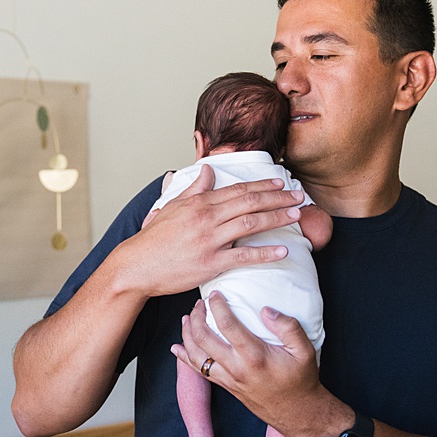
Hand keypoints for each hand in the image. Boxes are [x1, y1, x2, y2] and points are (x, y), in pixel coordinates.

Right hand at [114, 165, 306, 298]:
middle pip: (250, 202)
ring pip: (251, 224)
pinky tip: (283, 250)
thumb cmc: (153, 239)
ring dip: (277, 218)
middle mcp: (207, 218)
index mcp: (199, 203)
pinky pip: (244, 256)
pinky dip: (265, 252)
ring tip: (297, 215)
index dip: (262, 184)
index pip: (238, 189)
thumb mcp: (171, 206)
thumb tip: (208, 170)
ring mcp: (209, 240)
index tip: (281, 181)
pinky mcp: (211, 263)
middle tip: (299, 196)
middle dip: (278, 197)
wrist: (137, 266)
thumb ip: (194, 188)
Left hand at [173, 292, 329, 436]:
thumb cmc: (301, 379)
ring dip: (187, 335)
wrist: (296, 411)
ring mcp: (228, 378)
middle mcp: (236, 367)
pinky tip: (177, 348)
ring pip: (196, 356)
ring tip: (187, 318)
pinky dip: (185, 358)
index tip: (215, 294)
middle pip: (204, 338)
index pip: (227, 325)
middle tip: (199, 303)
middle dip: (197, 317)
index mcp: (254, 355)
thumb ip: (288, 327)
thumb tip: (266, 310)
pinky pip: (199, 371)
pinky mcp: (225, 385)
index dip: (217, 306)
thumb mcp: (305, 350)